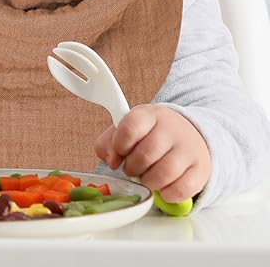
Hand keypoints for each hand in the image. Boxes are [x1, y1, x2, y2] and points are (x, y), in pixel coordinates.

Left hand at [94, 104, 210, 202]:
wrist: (188, 134)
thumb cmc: (150, 134)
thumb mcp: (127, 129)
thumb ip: (109, 142)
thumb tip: (110, 159)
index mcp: (149, 115)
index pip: (130, 127)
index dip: (119, 144)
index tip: (119, 152)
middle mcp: (171, 129)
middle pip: (146, 154)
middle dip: (132, 167)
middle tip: (131, 168)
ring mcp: (189, 148)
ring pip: (164, 173)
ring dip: (148, 182)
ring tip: (145, 178)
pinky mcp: (201, 169)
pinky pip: (183, 189)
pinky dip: (168, 194)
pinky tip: (162, 188)